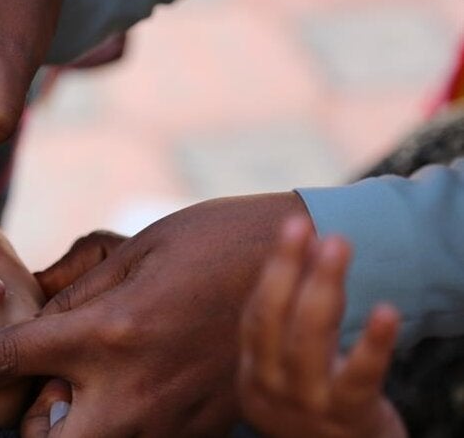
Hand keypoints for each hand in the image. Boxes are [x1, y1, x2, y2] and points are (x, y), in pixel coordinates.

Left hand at [0, 192, 308, 435]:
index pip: (10, 358)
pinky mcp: (198, 429)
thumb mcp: (136, 249)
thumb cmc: (213, 241)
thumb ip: (77, 289)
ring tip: (96, 381)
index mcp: (109, 332)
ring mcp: (168, 420)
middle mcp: (131, 389)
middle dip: (29, 425)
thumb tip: (35, 306)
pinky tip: (140, 383)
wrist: (299, 268)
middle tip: (40, 390)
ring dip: (76, 424)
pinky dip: (122, 422)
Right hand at [237, 217, 405, 437]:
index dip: (275, 270)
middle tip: (304, 225)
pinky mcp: (349, 416)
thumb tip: (301, 251)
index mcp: (253, 372)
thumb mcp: (286, 373)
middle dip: (288, 268)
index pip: (257, 314)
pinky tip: (387, 311)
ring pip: (308, 340)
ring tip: (337, 244)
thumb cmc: (315, 408)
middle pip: (275, 320)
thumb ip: (285, 326)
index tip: (293, 228)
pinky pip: (360, 376)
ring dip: (322, 286)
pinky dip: (374, 343)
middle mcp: (271, 387)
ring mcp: (307, 404)